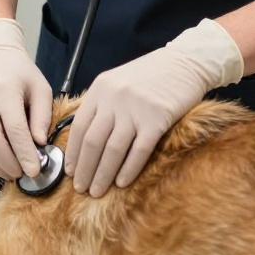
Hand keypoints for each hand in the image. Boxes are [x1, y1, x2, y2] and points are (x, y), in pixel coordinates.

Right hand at [0, 19, 53, 179]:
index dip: (24, 152)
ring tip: (12, 171)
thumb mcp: (41, 89)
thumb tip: (40, 144)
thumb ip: (42, 117)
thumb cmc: (22, 76)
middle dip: (8, 163)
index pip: (14, 127)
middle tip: (23, 173)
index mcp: (5, 89)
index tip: (34, 171)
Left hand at [65, 18, 243, 195]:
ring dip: (102, 175)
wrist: (185, 63)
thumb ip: (102, 105)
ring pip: (112, 150)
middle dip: (85, 169)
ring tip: (97, 192)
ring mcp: (135, 109)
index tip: (70, 171)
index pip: (79, 126)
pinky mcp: (157, 120)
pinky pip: (138, 151)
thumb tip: (86, 140)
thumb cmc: (151, 75)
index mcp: (100, 88)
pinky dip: (128, 170)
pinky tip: (121, 183)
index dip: (73, 152)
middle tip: (81, 189)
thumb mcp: (118, 82)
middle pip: (93, 142)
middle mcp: (113, 98)